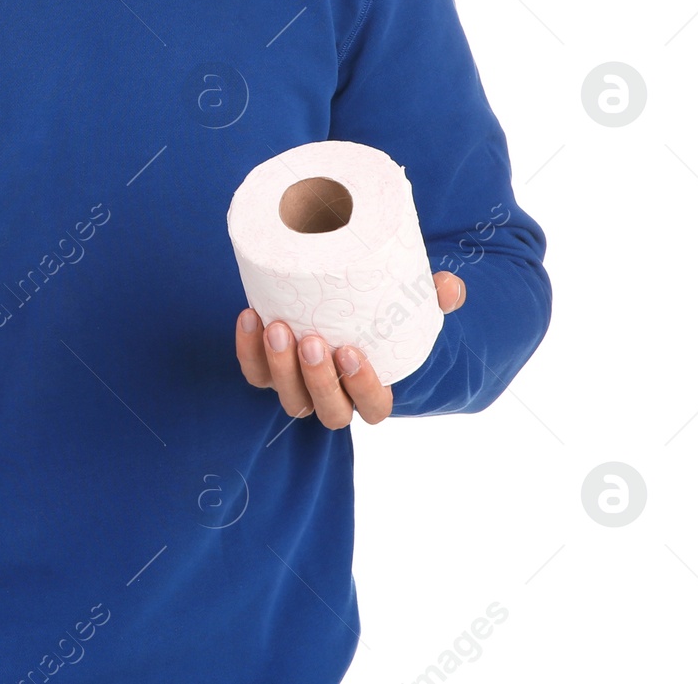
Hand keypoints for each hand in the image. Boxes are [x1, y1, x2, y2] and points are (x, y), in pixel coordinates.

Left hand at [234, 272, 466, 427]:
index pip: (373, 408)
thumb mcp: (408, 308)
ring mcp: (299, 388)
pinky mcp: (268, 372)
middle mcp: (334, 398)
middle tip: (311, 340)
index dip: (363, 387)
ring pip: (290, 398)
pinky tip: (250, 316)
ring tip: (277, 327)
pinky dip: (248, 350)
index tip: (352, 352)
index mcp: (371, 391)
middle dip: (318, 378)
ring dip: (280, 366)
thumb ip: (432, 299)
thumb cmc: (377, 317)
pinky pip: (254, 374)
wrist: (336, 309)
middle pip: (328, 410)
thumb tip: (449, 287)